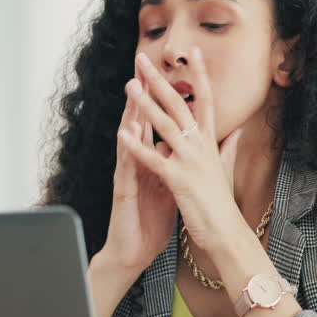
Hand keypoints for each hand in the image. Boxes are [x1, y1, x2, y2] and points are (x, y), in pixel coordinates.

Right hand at [99, 70, 177, 274]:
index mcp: (155, 159)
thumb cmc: (150, 220)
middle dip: (145, 93)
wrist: (134, 251)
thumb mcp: (173, 187)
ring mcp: (130, 174)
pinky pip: (126, 167)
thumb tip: (193, 145)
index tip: (175, 73)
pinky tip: (125, 132)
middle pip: (142, 122)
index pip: (160, 123)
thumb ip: (182, 164)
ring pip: (130, 138)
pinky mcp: (124, 191)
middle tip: (145, 65)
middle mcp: (140, 161)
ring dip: (131, 114)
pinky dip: (127, 149)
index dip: (166, 99)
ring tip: (133, 89)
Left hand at [117, 49, 244, 255]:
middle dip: (159, 80)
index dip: (200, 75)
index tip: (193, 52)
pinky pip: (154, 159)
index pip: (206, 100)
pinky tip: (123, 134)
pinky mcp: (179, 180)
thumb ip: (229, 147)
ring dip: (145, 104)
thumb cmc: (223, 204)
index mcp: (210, 142)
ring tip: (129, 86)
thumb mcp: (226, 170)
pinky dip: (138, 146)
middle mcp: (201, 146)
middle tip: (143, 59)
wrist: (226, 233)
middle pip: (179, 105)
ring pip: (165, 125)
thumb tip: (238, 129)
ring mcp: (190, 161)